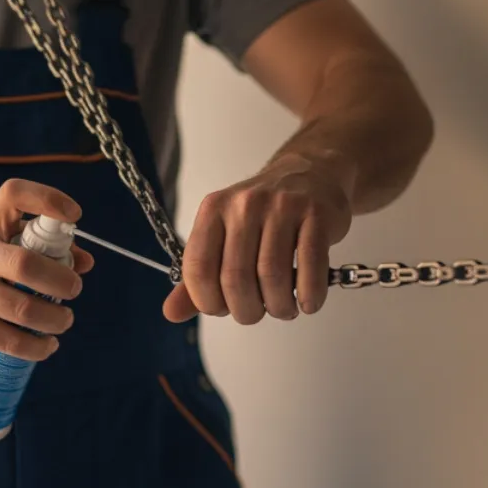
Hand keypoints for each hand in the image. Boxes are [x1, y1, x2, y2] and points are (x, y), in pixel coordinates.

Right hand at [0, 179, 93, 359]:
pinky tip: (47, 344)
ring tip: (64, 320)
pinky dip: (37, 346)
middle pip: (26, 265)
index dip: (48, 199)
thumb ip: (42, 246)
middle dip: (61, 281)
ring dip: (55, 319)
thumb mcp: (0, 241)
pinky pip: (9, 339)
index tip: (74, 215)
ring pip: (23, 309)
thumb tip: (85, 262)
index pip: (14, 195)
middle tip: (74, 289)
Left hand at [163, 157, 351, 324]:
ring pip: (272, 276)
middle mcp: (244, 205)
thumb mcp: (224, 235)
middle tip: (257, 313)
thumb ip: (199, 276)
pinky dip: (308, 295)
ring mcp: (282, 207)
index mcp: (213, 210)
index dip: (208, 301)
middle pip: (236, 278)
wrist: (310, 174)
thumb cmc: (264, 214)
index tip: (223, 309)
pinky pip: (310, 266)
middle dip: (246, 311)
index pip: (198, 268)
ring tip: (283, 308)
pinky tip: (307, 302)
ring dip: (279, 306)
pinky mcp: (316, 214)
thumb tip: (171, 312)